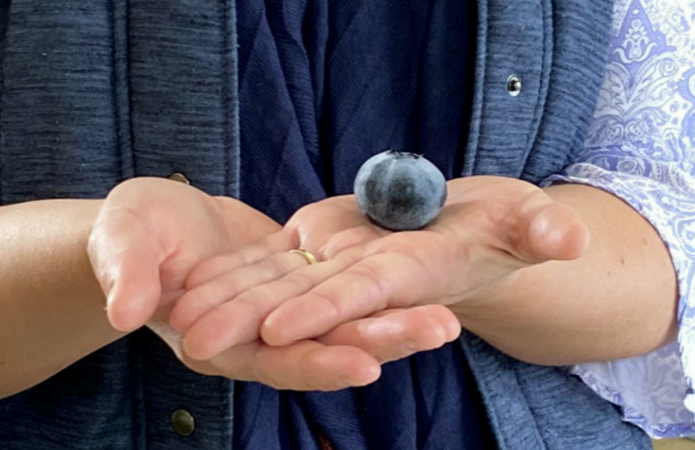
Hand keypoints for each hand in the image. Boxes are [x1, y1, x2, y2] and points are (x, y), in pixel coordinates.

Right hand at [89, 177, 457, 389]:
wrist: (160, 224)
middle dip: (382, 341)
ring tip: (447, 317)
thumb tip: (126, 308)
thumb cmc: (131, 233)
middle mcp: (260, 337)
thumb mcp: (123, 242)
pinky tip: (423, 287)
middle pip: (326, 347)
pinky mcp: (303, 286)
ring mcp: (285, 313)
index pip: (274, 361)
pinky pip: (346, 294)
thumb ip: (128, 272)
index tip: (365, 364)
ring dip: (395, 321)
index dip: (315, 363)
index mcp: (218, 340)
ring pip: (345, 323)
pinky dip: (379, 294)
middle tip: (441, 328)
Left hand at [173, 176, 588, 361]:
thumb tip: (569, 240)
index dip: (328, 308)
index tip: (282, 327)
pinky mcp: (322, 247)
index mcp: (414, 273)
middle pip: (306, 301)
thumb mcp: (529, 219)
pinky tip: (191, 281)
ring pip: (278, 285)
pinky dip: (234, 272)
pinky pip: (273, 262)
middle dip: (253, 322)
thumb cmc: (507, 226)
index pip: (367, 295)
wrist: (472, 233)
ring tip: (176, 315)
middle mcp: (368, 279)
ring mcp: (341, 265)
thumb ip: (541, 228)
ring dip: (228, 302)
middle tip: (197, 340)